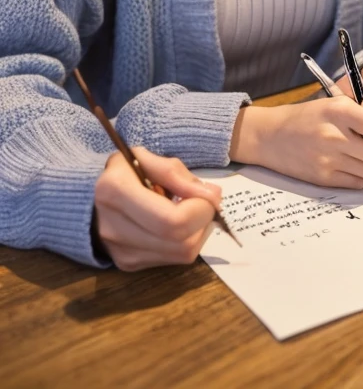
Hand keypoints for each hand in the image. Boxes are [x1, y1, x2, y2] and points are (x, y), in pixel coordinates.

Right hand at [94, 146, 220, 271]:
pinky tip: (177, 225)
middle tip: (205, 202)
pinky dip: (186, 242)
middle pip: (181, 241)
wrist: (91, 199)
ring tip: (190, 211)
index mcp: (114, 191)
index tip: (208, 193)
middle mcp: (113, 227)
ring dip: (198, 232)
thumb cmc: (123, 173)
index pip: (172, 220)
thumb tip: (212, 196)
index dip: (201, 209)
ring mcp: (120, 252)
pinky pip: (173, 260)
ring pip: (182, 255)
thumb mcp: (145, 158)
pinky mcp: (128, 264)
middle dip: (205, 220)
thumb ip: (175, 173)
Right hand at [230, 96, 362, 188]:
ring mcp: (329, 159)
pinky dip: (359, 177)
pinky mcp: (323, 178)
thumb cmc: (304, 118)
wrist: (269, 136)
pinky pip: (357, 183)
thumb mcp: (331, 104)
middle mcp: (335, 135)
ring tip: (361, 158)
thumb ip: (360, 116)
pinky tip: (350, 167)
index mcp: (339, 110)